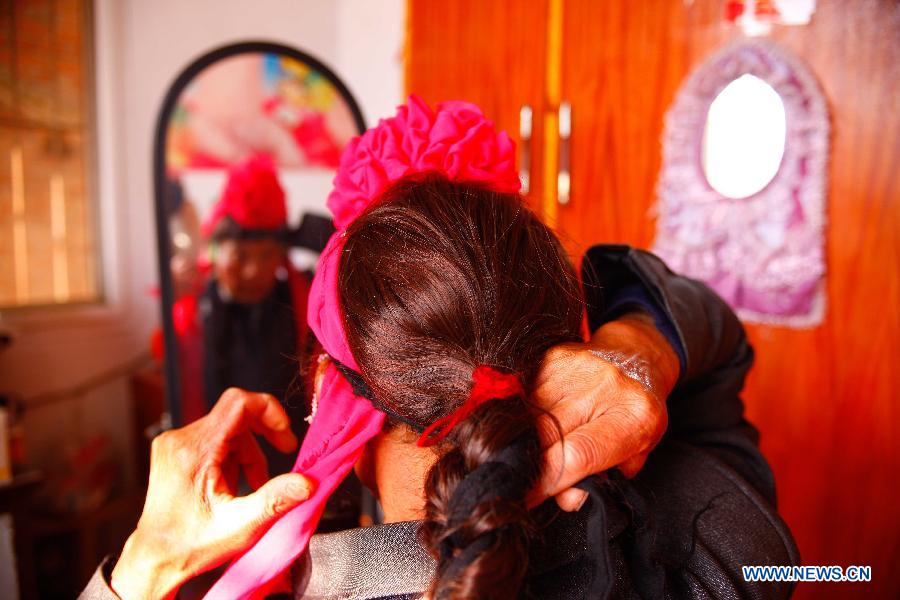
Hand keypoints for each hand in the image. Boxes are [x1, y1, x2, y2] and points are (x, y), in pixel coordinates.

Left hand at [111, 388, 313, 599]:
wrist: (155, 558)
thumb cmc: (192, 545)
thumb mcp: (242, 526)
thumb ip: (276, 499)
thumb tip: (308, 482)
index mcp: (195, 452)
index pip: (238, 403)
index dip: (269, 409)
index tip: (285, 433)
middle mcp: (179, 440)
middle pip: (236, 417)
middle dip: (263, 438)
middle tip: (284, 454)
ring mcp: (173, 444)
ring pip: (227, 429)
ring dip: (248, 453)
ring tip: (252, 485)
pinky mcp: (174, 450)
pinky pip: (214, 438)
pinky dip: (232, 456)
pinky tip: (233, 483)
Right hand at [530, 312, 678, 510]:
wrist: (636, 354)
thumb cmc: (636, 412)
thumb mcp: (636, 451)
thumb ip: (604, 477)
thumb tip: (565, 496)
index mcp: (633, 415)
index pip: (578, 454)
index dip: (549, 482)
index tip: (530, 498)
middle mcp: (602, 386)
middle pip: (546, 436)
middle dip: (530, 464)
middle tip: (524, 480)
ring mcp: (573, 368)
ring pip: (529, 416)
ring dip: (525, 440)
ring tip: (533, 449)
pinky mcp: (550, 357)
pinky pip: (524, 396)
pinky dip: (523, 417)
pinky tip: (530, 424)